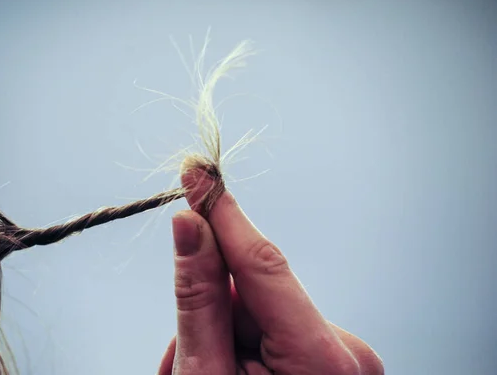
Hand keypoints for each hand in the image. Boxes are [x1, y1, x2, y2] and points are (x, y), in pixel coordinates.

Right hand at [158, 169, 383, 374]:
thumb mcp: (207, 374)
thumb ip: (200, 299)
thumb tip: (189, 226)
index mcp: (320, 359)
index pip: (262, 263)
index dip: (223, 214)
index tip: (199, 172)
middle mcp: (344, 350)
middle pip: (254, 294)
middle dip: (211, 311)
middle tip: (182, 358)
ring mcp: (342, 356)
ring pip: (260, 311)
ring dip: (223, 333)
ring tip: (208, 371)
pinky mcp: (331, 359)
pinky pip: (275, 329)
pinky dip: (244, 346)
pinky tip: (230, 371)